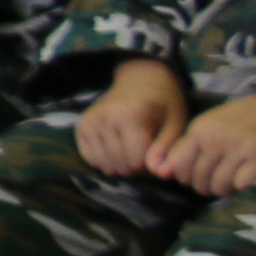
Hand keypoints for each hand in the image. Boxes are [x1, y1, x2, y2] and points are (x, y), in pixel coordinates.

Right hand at [74, 60, 188, 176]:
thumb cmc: (163, 105)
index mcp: (131, 116)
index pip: (137, 161)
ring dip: (120, 166)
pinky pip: (89, 158)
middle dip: (136, 167)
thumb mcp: (175, 124)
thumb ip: (167, 149)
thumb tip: (158, 173)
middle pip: (120, 164)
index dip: (151, 165)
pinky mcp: (80, 126)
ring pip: (104, 164)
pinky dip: (103, 161)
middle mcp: (105, 118)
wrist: (141, 81)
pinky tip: (115, 151)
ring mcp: (89, 121)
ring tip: (131, 152)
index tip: (157, 154)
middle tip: (145, 154)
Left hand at [152, 89, 255, 194]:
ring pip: (219, 186)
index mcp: (199, 130)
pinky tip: (246, 177)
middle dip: (206, 187)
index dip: (186, 178)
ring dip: (224, 189)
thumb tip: (162, 173)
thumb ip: (185, 149)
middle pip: (199, 181)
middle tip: (216, 181)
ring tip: (231, 180)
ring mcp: (239, 149)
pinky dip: (242, 186)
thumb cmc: (239, 122)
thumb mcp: (208, 127)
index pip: (179, 167)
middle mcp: (216, 139)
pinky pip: (241, 185)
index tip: (197, 176)